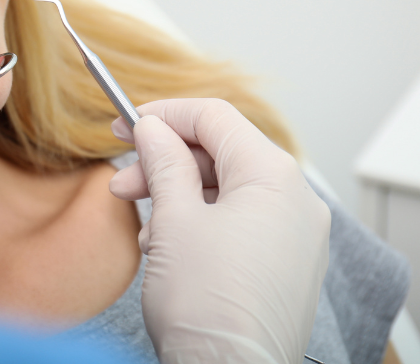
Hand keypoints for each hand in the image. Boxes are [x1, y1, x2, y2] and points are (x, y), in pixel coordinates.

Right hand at [109, 100, 329, 363]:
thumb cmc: (207, 303)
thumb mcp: (174, 219)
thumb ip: (163, 162)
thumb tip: (153, 128)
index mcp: (274, 176)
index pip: (214, 117)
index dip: (164, 115)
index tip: (124, 125)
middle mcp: (297, 201)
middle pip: (222, 153)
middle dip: (166, 162)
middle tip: (121, 181)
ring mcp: (297, 237)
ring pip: (230, 191)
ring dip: (179, 195)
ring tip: (141, 223)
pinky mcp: (289, 268)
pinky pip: (243, 223)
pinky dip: (202, 222)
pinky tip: (167, 246)